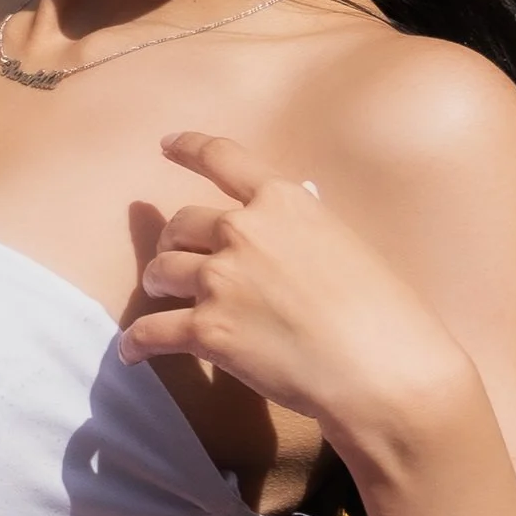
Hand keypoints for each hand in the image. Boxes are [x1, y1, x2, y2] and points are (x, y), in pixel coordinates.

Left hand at [122, 132, 472, 446]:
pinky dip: (137, 343)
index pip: (223, 159)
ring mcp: (220, 279)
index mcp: (283, 202)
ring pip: (161, 272)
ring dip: (155, 285)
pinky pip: (152, 331)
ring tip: (157, 298)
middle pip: (182, 225)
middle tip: (173, 260)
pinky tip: (132, 353)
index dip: (190, 147)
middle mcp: (243, 231)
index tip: (167, 143)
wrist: (384, 371)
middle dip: (172, 242)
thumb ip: (300, 234)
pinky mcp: (207, 330)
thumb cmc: (384, 314)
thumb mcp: (345, 246)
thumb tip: (280, 241)